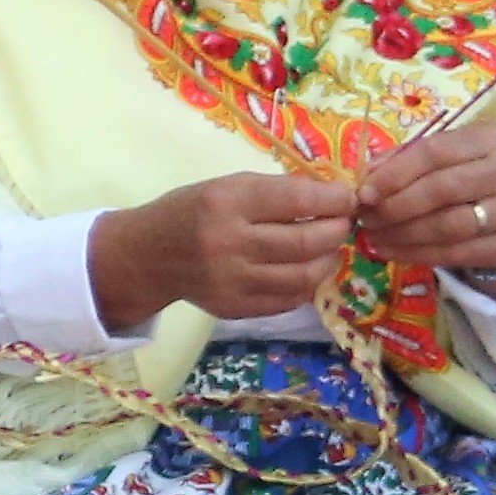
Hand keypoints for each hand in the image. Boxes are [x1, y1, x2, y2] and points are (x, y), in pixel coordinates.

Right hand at [94, 171, 363, 323]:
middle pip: (306, 241)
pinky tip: (305, 269)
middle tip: (344, 223)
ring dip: (328, 259)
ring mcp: (233, 280)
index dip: (333, 199)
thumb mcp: (225, 187)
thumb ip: (274, 192)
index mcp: (225, 202)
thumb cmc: (189, 211)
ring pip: (305, 275)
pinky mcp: (236, 307)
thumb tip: (331, 198)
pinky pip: (289, 298)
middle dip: (337, 230)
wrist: (146, 256)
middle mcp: (229, 242)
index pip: (296, 200)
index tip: (349, 197)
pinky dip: (307, 282)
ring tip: (327, 247)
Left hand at [356, 121, 495, 279]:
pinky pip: (458, 253)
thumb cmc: (468, 176)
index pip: (434, 152)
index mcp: (487, 139)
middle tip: (366, 219)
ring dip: (403, 233)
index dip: (394, 174)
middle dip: (396, 206)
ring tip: (374, 237)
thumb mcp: (443, 157)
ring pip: (449, 224)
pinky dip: (418, 254)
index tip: (363, 193)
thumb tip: (364, 177)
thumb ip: (404, 160)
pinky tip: (392, 252)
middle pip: (441, 189)